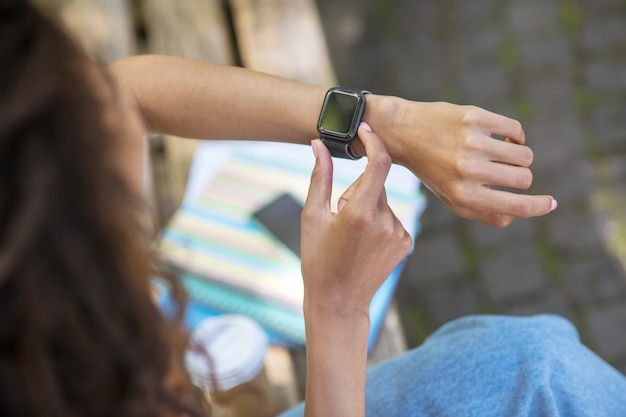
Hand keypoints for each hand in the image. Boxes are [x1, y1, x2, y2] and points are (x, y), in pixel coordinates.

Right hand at [301, 123, 411, 315]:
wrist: (339, 301)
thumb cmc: (318, 258)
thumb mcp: (312, 216)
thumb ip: (320, 176)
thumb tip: (319, 144)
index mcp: (361, 213)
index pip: (379, 163)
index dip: (374, 142)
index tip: (365, 131)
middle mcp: (386, 221)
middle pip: (375, 184)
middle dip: (358, 190)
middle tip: (340, 217)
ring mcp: (399, 234)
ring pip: (384, 202)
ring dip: (369, 207)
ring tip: (352, 236)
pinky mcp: (406, 243)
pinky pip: (392, 218)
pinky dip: (379, 222)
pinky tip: (365, 244)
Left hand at [368, 98, 556, 226]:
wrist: (402, 132)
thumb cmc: (431, 169)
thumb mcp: (450, 197)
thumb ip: (483, 212)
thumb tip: (516, 215)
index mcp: (463, 195)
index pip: (517, 206)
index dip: (540, 206)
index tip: (551, 202)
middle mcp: (468, 170)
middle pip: (524, 178)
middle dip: (521, 177)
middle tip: (503, 171)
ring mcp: (472, 142)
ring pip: (524, 154)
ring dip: (517, 155)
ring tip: (499, 154)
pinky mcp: (474, 117)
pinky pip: (515, 129)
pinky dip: (513, 135)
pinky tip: (499, 137)